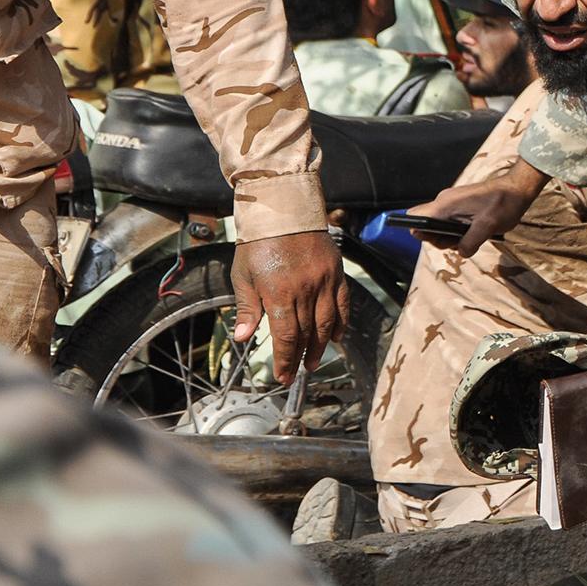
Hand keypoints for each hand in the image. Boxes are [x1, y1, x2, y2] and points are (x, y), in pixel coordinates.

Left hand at [230, 231, 350, 384]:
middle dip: (300, 357)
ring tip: (314, 361)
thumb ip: (247, 308)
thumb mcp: (243, 275)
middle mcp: (305, 289)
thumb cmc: (257, 243)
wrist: (284, 210)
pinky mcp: (336, 272)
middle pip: (306, 333)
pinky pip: (343, 302)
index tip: (282, 375)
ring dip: (321, 346)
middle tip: (296, 374)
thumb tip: (243, 338)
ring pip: (327, 322)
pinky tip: (336, 337)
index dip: (285, 359)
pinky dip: (341, 322)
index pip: (286, 336)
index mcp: (279, 292)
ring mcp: (324, 280)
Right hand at [415, 164, 544, 256]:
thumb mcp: (487, 226)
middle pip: (427, 228)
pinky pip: (451, 225)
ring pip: (440, 228)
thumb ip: (470, 242)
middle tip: (461, 241)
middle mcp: (445, 204)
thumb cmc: (503, 203)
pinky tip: (475, 234)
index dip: (418, 231)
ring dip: (452, 238)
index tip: (434, 238)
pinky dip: (459, 233)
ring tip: (472, 237)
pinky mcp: (461, 209)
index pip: (414, 216)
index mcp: (445, 204)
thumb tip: (461, 252)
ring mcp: (453, 206)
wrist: (518, 189)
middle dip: (440, 240)